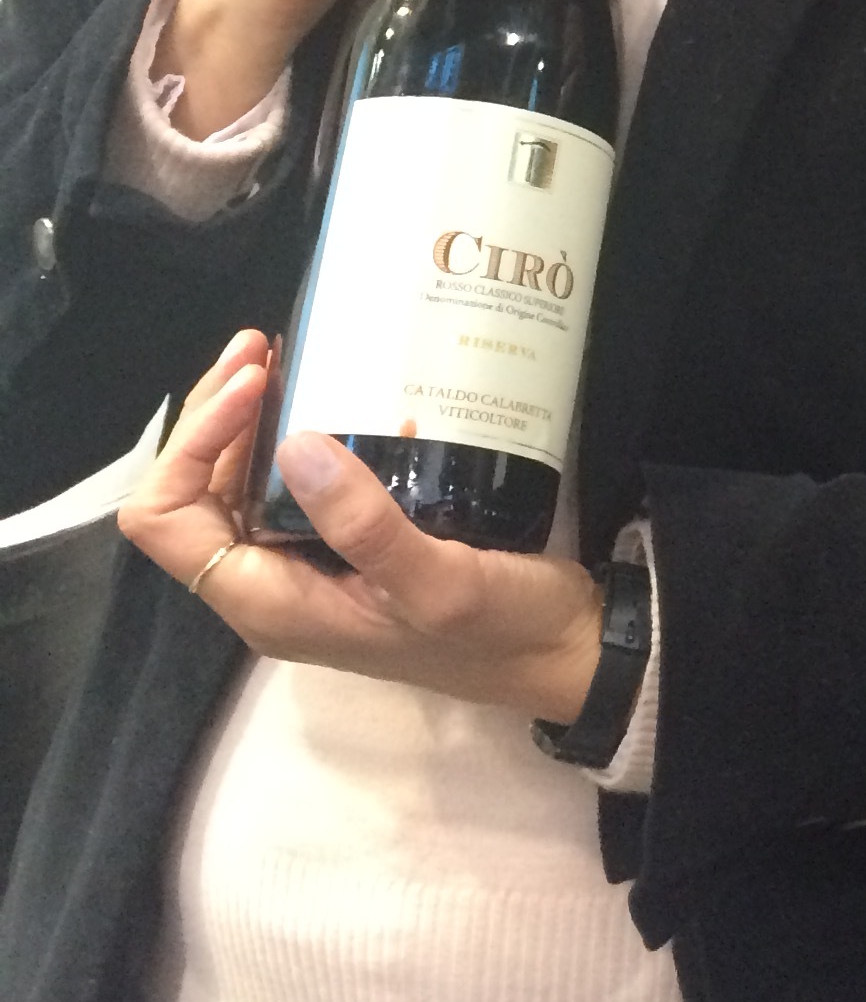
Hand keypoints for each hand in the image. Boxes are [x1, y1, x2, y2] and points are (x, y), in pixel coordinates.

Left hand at [120, 332, 603, 723]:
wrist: (562, 655)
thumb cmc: (497, 631)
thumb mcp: (437, 582)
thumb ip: (363, 524)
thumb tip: (291, 443)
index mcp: (271, 603)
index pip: (167, 520)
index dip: (190, 446)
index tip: (254, 386)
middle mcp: (272, 585)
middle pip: (192, 492)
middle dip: (216, 414)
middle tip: (267, 345)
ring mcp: (307, 565)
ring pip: (236, 484)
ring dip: (252, 417)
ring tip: (292, 354)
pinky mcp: (344, 545)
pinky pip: (289, 483)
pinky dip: (297, 430)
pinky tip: (341, 390)